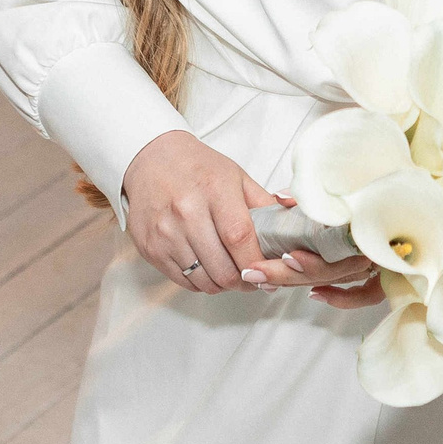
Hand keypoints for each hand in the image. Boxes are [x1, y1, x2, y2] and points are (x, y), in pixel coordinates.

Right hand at [119, 130, 371, 296]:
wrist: (151, 159)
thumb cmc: (199, 167)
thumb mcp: (236, 176)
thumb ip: (264, 204)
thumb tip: (293, 228)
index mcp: (213, 190)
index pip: (240, 238)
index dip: (257, 262)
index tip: (270, 271)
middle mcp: (185, 212)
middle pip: (221, 267)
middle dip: (244, 280)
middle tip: (254, 278)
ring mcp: (164, 233)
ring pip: (202, 280)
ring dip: (223, 285)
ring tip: (233, 274)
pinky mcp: (150, 248)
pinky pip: (182, 281)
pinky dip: (200, 282)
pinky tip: (209, 270)